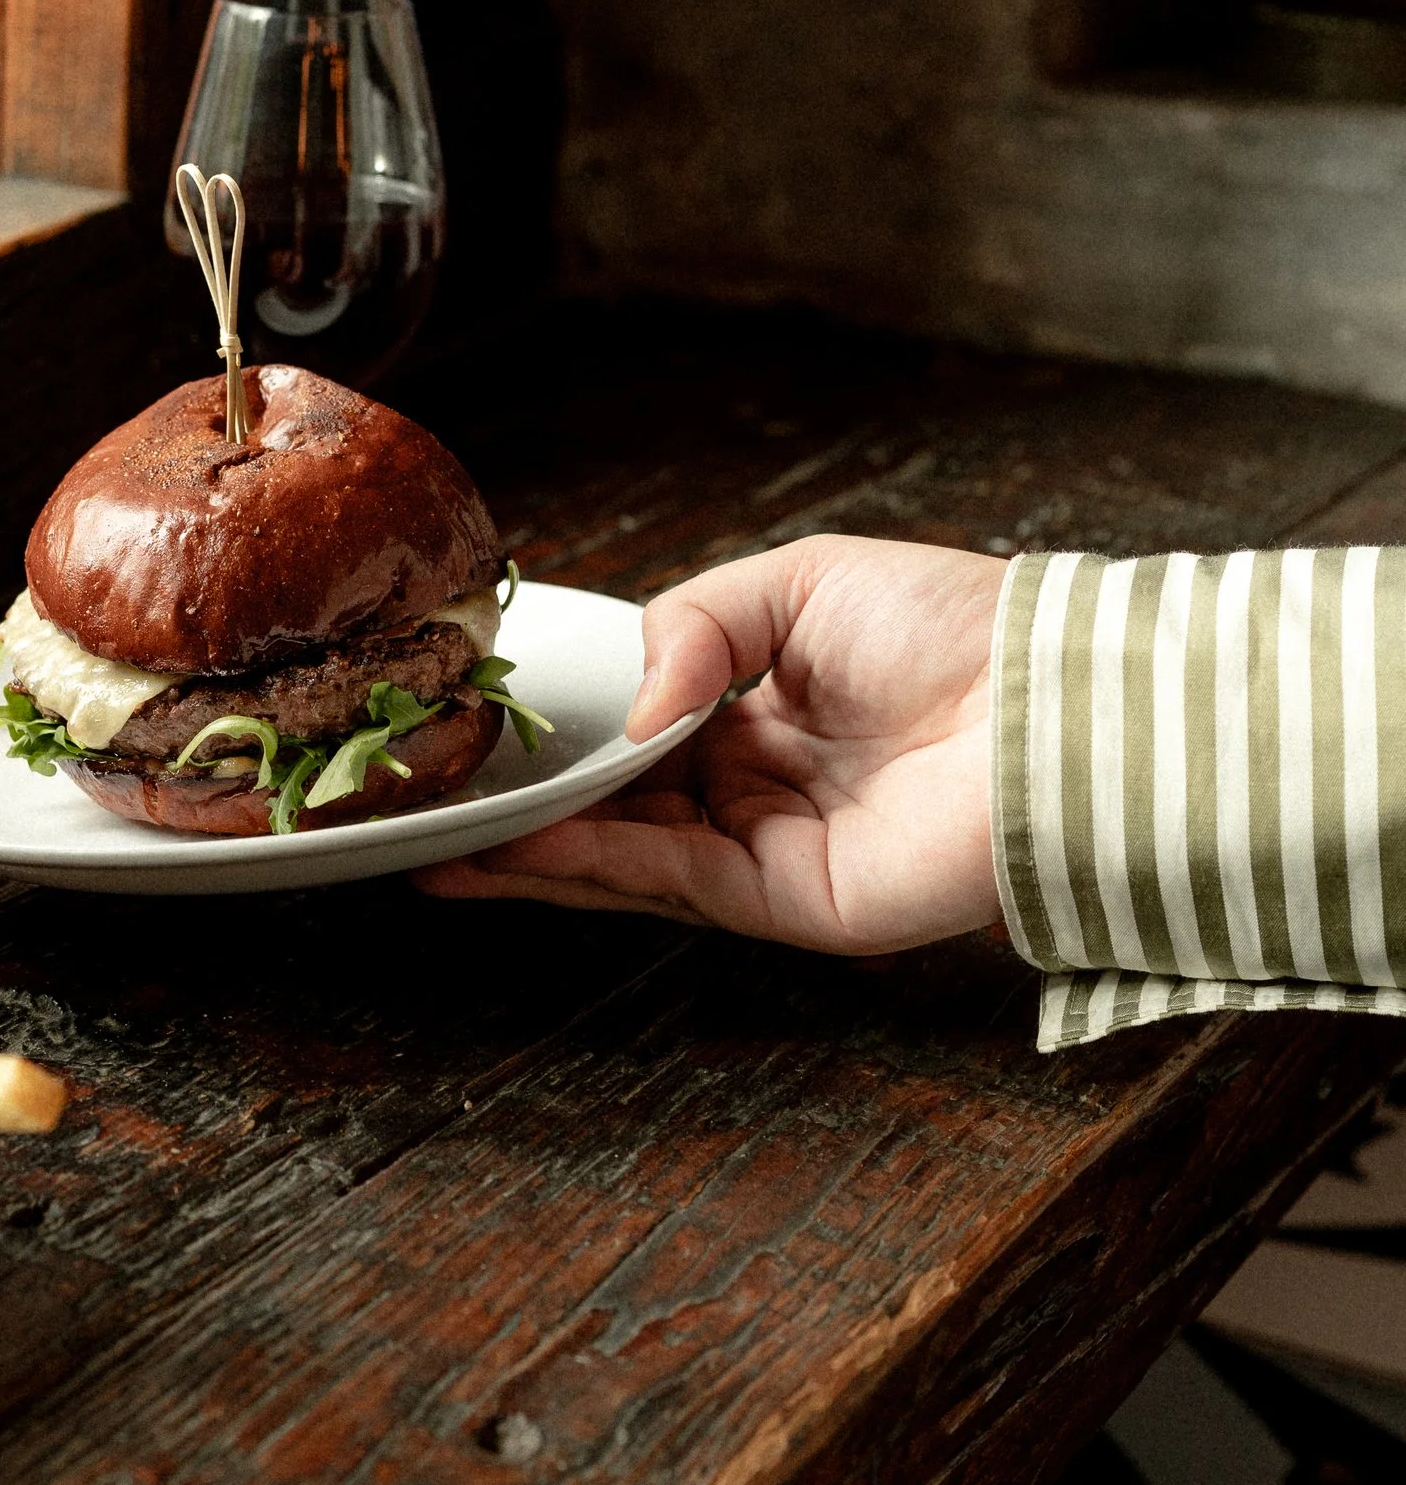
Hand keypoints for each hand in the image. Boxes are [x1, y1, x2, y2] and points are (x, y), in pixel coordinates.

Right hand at [416, 534, 1004, 952]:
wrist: (1052, 703)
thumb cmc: (955, 628)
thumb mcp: (797, 582)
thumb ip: (693, 631)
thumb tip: (628, 716)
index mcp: (771, 715)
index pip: (648, 740)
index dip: (571, 741)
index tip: (490, 733)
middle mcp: (764, 791)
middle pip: (621, 811)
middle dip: (528, 813)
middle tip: (433, 809)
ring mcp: (775, 853)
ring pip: (628, 858)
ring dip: (533, 853)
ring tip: (440, 848)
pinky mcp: (794, 903)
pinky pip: (672, 882)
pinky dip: (591, 865)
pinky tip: (521, 846)